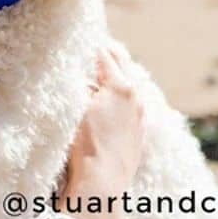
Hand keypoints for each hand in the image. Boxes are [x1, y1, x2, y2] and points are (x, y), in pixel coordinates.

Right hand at [59, 46, 145, 218]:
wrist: (103, 181)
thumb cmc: (85, 142)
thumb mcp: (77, 106)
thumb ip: (80, 84)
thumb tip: (81, 75)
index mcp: (120, 86)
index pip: (105, 56)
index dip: (94, 45)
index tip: (87, 37)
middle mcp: (135, 98)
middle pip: (123, 67)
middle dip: (111, 55)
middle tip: (101, 45)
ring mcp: (140, 116)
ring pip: (131, 86)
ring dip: (119, 75)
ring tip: (108, 69)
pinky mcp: (140, 133)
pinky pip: (134, 105)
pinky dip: (125, 96)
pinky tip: (118, 98)